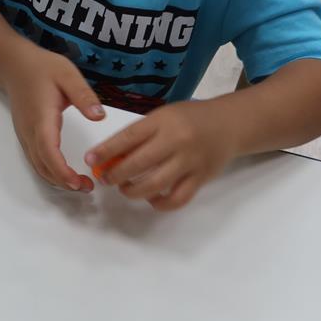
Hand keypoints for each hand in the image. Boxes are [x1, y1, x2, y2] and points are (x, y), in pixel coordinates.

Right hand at [2, 47, 105, 192]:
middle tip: (88, 187)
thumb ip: (83, 96)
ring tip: (80, 184)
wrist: (15, 64)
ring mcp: (25, 135)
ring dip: (57, 180)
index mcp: (41, 117)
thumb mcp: (67, 75)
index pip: (48, 151)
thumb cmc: (42, 68)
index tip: (79, 183)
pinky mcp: (26, 136)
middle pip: (42, 165)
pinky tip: (65, 172)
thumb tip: (99, 117)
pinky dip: (50, 172)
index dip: (62, 171)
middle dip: (63, 182)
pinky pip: (36, 160)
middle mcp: (30, 131)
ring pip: (37, 166)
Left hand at [85, 100, 235, 210]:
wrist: (230, 123)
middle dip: (116, 174)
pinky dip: (160, 204)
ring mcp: (190, 161)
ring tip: (125, 189)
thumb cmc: (189, 118)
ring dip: (134, 191)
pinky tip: (151, 199)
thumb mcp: (162, 116)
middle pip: (138, 163)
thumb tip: (110, 156)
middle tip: (106, 179)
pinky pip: (177, 199)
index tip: (90, 160)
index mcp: (162, 121)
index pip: (127, 137)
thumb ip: (140, 134)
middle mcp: (176, 140)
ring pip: (155, 185)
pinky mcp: (201, 178)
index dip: (106, 151)